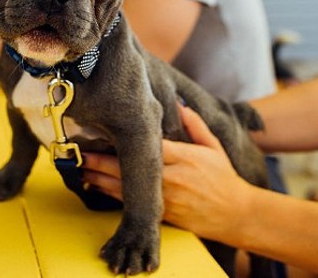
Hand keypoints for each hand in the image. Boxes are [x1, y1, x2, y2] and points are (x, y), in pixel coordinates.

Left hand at [82, 105, 254, 241]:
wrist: (237, 214)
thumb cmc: (224, 178)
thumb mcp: (213, 147)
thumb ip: (194, 124)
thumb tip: (178, 103)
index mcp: (182, 157)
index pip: (145, 146)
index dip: (120, 142)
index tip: (100, 133)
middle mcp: (170, 177)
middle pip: (128, 168)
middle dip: (100, 161)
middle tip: (80, 154)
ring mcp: (165, 198)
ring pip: (125, 188)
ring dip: (100, 179)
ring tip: (81, 169)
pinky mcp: (162, 214)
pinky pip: (132, 203)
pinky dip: (112, 195)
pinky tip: (96, 187)